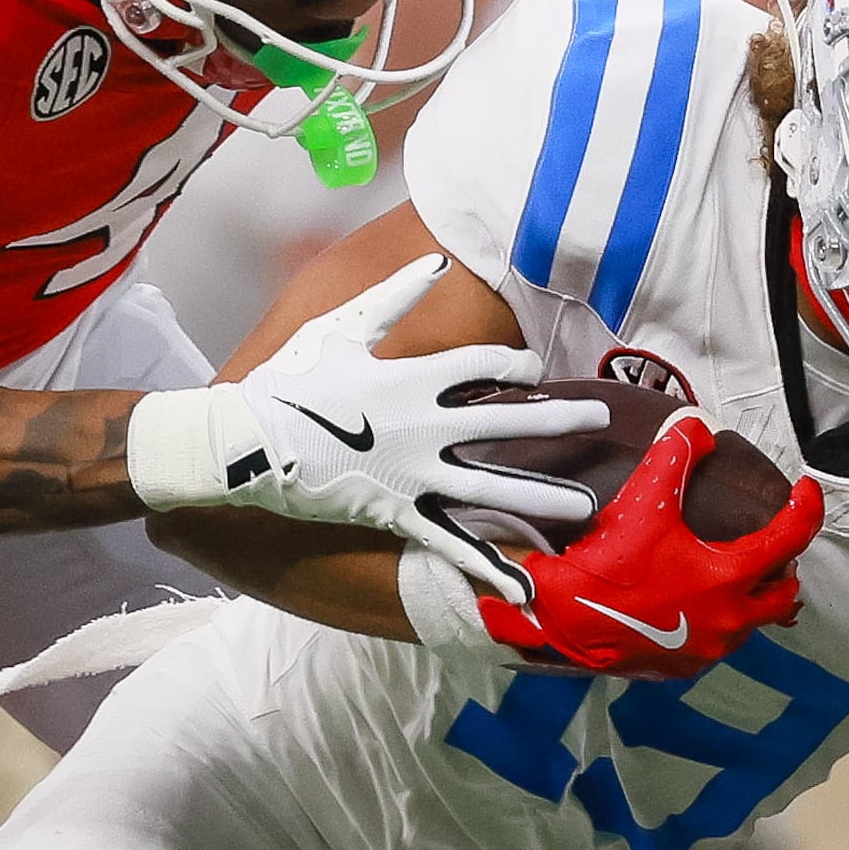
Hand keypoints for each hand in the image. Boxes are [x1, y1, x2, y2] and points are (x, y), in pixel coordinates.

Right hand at [129, 255, 611, 591]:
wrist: (247, 442)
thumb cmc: (289, 381)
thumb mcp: (342, 326)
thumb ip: (395, 296)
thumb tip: (439, 261)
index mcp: (414, 379)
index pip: (483, 368)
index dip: (516, 369)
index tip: (538, 373)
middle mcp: (426, 427)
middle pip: (507, 423)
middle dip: (560, 421)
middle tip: (601, 420)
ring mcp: (416, 474)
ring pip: (494, 486)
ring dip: (543, 496)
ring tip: (586, 507)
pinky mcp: (398, 513)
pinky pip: (451, 544)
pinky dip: (487, 566)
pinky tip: (523, 587)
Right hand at [481, 416, 816, 675]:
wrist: (561, 621)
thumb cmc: (606, 565)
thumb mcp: (643, 500)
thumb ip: (676, 455)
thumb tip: (699, 428)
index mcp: (728, 578)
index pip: (790, 539)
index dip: (806, 508)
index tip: (805, 490)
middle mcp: (728, 621)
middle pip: (783, 594)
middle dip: (784, 566)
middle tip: (770, 540)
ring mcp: (708, 649)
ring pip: (752, 622)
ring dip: (751, 595)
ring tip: (733, 570)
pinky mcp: (684, 667)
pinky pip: (719, 641)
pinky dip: (720, 618)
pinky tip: (697, 602)